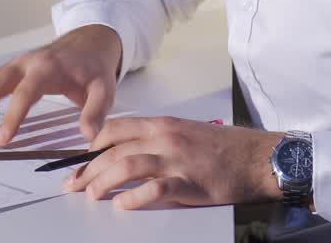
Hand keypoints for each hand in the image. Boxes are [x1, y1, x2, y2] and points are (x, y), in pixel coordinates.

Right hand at [0, 24, 122, 146]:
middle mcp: (24, 64)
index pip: (25, 93)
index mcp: (46, 68)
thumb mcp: (104, 88)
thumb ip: (96, 111)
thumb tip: (87, 134)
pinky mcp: (9, 71)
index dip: (12, 116)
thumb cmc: (93, 68)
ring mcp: (14, 66)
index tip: (3, 140)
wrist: (87, 43)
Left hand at [64, 116, 282, 209]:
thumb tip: (123, 151)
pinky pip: (156, 190)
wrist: (256, 157)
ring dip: (104, 181)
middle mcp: (165, 138)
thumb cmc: (221, 147)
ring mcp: (177, 160)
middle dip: (89, 168)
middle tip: (74, 184)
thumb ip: (155, 138)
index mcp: (162, 124)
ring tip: (91, 195)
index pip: (115, 129)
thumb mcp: (183, 131)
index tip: (79, 160)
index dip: (91, 145)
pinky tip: (122, 205)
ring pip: (128, 165)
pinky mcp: (190, 184)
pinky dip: (135, 198)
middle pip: (115, 150)